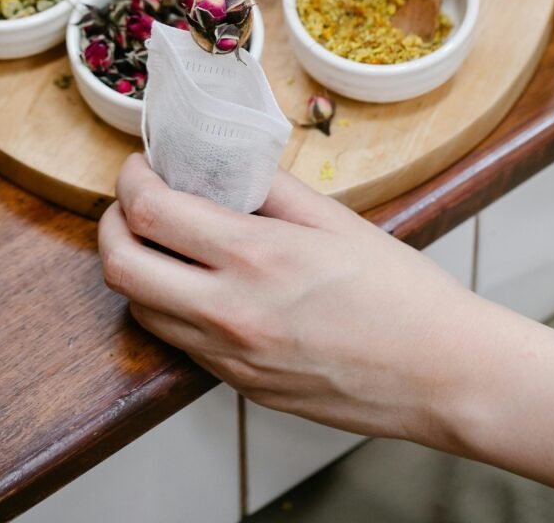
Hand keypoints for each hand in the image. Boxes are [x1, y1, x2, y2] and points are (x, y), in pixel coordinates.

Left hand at [98, 153, 476, 442]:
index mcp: (255, 258)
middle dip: (112, 225)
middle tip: (133, 202)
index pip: (150, 214)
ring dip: (136, 269)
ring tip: (165, 240)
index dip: (131, 181)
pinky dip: (172, 306)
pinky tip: (203, 283)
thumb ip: (271, 189)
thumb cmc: (402, 293)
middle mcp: (230, 313)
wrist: (441, 372)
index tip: (142, 166)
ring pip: (142, 311)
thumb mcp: (336, 220)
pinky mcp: (242, 387)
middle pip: (121, 269)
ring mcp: (231, 359)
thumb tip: (226, 166)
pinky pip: (181, 343)